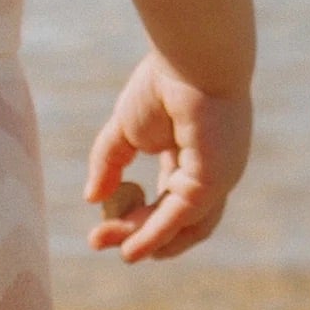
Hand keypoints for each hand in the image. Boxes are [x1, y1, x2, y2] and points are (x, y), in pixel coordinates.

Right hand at [85, 51, 252, 262]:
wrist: (189, 58)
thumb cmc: (164, 82)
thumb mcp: (125, 131)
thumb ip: (109, 164)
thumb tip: (92, 199)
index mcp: (192, 159)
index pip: (165, 203)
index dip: (134, 220)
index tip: (99, 229)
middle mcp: (210, 174)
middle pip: (175, 222)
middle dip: (136, 235)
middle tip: (98, 241)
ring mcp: (217, 178)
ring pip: (181, 227)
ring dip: (146, 242)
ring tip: (116, 251)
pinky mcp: (214, 180)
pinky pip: (181, 218)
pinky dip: (155, 236)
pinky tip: (131, 250)